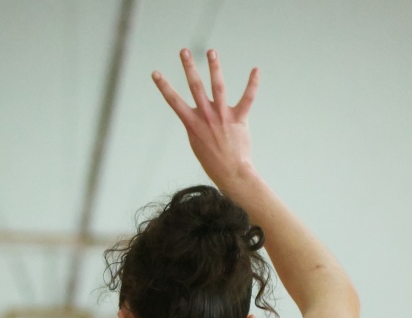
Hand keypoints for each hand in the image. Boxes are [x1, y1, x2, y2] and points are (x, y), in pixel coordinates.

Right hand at [152, 48, 259, 190]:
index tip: (155, 72)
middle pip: (195, 87)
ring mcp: (222, 116)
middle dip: (188, 67)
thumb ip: (195, 124)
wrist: (231, 173)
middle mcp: (206, 117)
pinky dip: (252, 84)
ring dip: (214, 67)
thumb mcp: (197, 142)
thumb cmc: (213, 160)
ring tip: (211, 51)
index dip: (163, 86)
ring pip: (217, 87)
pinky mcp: (238, 119)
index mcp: (192, 123)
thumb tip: (195, 113)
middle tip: (184, 51)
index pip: (173, 101)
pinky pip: (247, 98)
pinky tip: (255, 70)